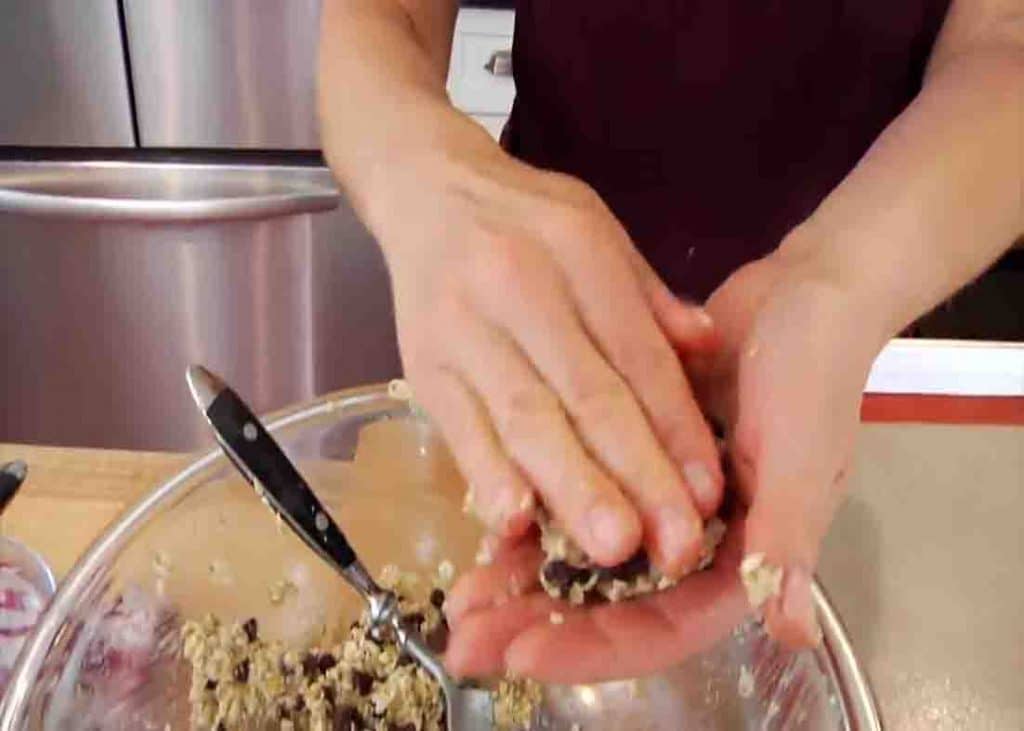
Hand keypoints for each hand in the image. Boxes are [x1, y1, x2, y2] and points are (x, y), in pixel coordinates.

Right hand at [381, 116, 722, 575]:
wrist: (425, 189)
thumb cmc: (525, 218)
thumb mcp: (599, 231)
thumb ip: (650, 297)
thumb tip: (707, 348)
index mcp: (578, 252)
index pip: (637, 353)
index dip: (675, 426)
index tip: (708, 491)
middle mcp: (520, 289)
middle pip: (587, 394)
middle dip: (636, 474)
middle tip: (675, 544)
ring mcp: (464, 330)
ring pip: (526, 418)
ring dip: (572, 488)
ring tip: (613, 548)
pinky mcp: (421, 365)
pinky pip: (458, 427)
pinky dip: (487, 475)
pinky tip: (516, 522)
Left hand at [442, 227, 888, 681]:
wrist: (802, 296)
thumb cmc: (815, 373)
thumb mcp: (803, 453)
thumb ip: (786, 537)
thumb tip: (789, 632)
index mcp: (743, 563)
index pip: (666, 627)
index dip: (597, 647)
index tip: (524, 653)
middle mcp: (697, 547)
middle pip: (614, 607)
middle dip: (541, 626)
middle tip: (468, 641)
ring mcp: (662, 506)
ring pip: (588, 560)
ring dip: (527, 579)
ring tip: (461, 599)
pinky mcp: (635, 462)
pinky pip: (582, 502)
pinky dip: (539, 515)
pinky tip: (489, 522)